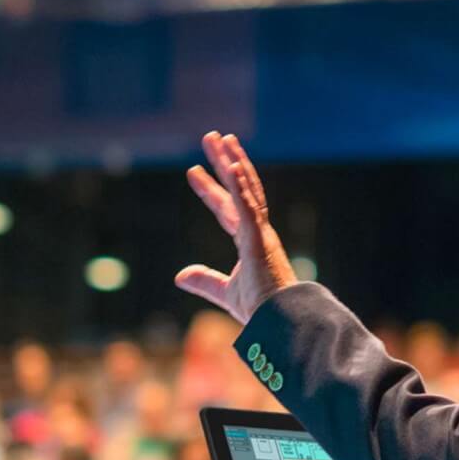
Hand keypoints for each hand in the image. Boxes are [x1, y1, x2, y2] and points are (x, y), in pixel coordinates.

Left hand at [175, 131, 297, 322]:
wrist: (279, 322)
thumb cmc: (260, 310)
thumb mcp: (224, 292)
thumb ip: (204, 281)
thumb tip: (180, 275)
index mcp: (250, 241)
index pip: (226, 207)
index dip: (209, 189)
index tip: (192, 171)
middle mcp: (257, 231)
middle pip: (238, 187)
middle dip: (223, 162)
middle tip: (211, 137)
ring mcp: (260, 233)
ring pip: (246, 189)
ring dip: (232, 161)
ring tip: (220, 138)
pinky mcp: (260, 240)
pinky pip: (249, 208)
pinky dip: (240, 187)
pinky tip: (231, 166)